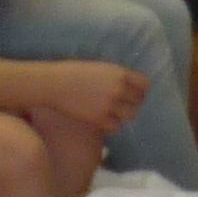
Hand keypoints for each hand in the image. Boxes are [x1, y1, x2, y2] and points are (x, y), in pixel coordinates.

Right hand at [22, 56, 149, 139]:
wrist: (53, 84)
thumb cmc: (74, 74)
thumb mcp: (100, 69)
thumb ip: (116, 77)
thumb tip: (130, 86)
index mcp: (120, 73)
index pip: (144, 85)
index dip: (141, 91)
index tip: (135, 96)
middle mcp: (118, 88)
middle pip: (139, 102)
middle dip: (132, 105)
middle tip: (122, 108)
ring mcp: (109, 104)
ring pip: (129, 116)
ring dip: (123, 116)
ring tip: (114, 116)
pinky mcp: (98, 118)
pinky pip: (115, 127)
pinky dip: (112, 126)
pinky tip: (103, 122)